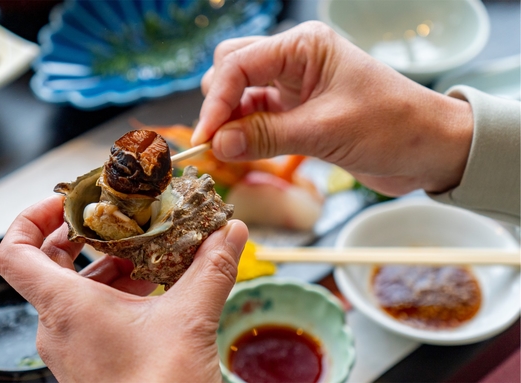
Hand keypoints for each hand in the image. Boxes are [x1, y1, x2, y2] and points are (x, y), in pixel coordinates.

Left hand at [0, 196, 248, 382]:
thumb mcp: (191, 319)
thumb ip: (212, 268)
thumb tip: (232, 233)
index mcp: (65, 307)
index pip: (14, 252)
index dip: (31, 217)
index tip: (66, 203)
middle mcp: (57, 327)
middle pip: (45, 264)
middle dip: (80, 236)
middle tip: (113, 218)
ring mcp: (69, 347)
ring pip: (72, 290)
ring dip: (104, 264)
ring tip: (146, 252)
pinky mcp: (87, 361)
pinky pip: (88, 314)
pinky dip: (113, 293)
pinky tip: (153, 288)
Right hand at [192, 21, 473, 195]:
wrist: (430, 149)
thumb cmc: (392, 127)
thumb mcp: (326, 132)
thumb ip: (267, 137)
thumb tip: (218, 144)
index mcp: (304, 47)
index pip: (239, 63)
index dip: (216, 100)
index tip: (205, 137)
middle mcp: (294, 60)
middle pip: (231, 69)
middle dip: (218, 103)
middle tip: (215, 142)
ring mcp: (293, 86)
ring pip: (239, 93)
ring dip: (229, 119)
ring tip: (229, 149)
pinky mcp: (295, 111)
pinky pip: (255, 116)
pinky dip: (243, 132)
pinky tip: (242, 150)